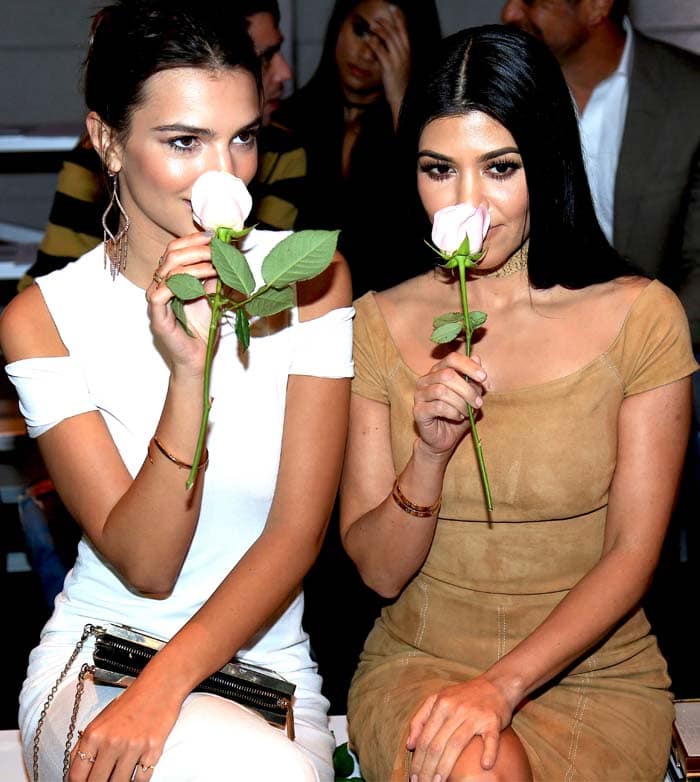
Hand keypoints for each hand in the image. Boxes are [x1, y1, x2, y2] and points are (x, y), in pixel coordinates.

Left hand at [68, 680, 179, 780]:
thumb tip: (77, 770)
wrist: (161, 685)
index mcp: (94, 734)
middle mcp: (111, 741)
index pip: (77, 775)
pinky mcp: (152, 750)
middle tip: (102, 780)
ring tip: (118, 777)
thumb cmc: (133, 700)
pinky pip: (141, 780)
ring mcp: (132, 747)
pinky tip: (135, 776)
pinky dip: (137, 781)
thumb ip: (86, 744)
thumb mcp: (102, 718)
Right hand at [146, 232, 216, 374]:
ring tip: (216, 266)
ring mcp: (156, 299)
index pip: (175, 249)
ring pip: (169, 270)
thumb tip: (228, 252)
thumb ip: (216, 276)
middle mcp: (159, 285)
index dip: (193, 240)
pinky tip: (201, 285)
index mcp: (171, 278)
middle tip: (217, 250)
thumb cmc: (203, 329)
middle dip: (197, 248)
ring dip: (196, 265)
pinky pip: (161, 293)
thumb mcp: (214, 295)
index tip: (214, 236)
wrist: (197, 357)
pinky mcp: (156, 315)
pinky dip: (182, 284)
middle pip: (171, 254)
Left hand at [366, 4, 410, 122]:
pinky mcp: (388, 67)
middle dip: (386, 23)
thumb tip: (394, 46)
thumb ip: (400, 55)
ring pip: (388, 39)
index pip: (404, 31)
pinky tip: (369, 39)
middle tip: (378, 18)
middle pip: (395, 32)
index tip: (393, 10)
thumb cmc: (401, 85)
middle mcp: (404, 54)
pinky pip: (380, 51)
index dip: (399, 20)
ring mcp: (397, 60)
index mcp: (408, 53)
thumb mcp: (403, 67)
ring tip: (372, 26)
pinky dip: (374, 43)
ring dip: (379, 30)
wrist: (402, 99)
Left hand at [407, 676, 512, 781]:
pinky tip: (484, 766)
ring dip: (445, 768)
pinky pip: (490, 739)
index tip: (413, 777)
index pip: (425, 738)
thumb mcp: (438, 699)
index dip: (418, 760)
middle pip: (437, 744)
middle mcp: (456, 709)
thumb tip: (409, 745)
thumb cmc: (464, 695)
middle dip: (427, 769)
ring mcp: (475, 715)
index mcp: (440, 704)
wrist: (496, 684)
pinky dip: (488, 753)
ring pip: (456, 745)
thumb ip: (420, 719)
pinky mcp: (493, 721)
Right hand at [413, 351, 485, 456]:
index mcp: (438, 371)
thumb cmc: (457, 415)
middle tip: (478, 403)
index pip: (452, 359)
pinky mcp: (418, 411)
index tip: (483, 378)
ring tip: (467, 412)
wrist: (445, 438)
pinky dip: (453, 412)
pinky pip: (438, 407)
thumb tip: (477, 358)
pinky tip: (458, 417)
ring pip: (442, 391)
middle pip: (447, 375)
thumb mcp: (471, 396)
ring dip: (461, 403)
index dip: (469, 366)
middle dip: (467, 390)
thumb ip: (473, 379)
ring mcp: (419, 395)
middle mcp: (425, 380)